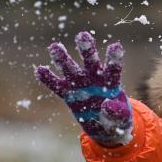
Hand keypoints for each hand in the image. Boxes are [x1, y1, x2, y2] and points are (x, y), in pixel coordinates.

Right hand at [35, 31, 132, 146]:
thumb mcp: (121, 119)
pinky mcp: (68, 94)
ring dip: (62, 58)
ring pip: (71, 69)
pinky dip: (48, 79)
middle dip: (87, 49)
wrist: (105, 126)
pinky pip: (57, 85)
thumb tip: (106, 106)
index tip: (115, 47)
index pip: (113, 68)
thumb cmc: (117, 119)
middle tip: (83, 36)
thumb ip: (116, 113)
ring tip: (54, 47)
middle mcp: (94, 78)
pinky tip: (40, 70)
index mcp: (111, 81)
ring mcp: (80, 84)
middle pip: (91, 61)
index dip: (114, 58)